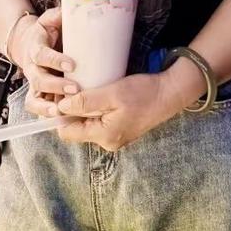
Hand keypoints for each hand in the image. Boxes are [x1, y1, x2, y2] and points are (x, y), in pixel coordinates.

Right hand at [9, 9, 77, 115]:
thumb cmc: (47, 32)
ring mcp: (33, 83)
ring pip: (34, 99)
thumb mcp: (50, 19)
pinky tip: (62, 120)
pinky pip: (37, 108)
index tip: (72, 64)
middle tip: (75, 89)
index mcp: (35, 48)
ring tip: (65, 112)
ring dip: (48, 107)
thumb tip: (65, 12)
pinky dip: (46, 115)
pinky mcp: (36, 94)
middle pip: (39, 80)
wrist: (29, 42)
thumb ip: (56, 16)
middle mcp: (32, 68)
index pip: (42, 55)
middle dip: (57, 86)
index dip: (55, 60)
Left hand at [54, 72, 174, 151]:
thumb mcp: (113, 94)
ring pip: (87, 124)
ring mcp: (114, 137)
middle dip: (71, 110)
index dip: (59, 114)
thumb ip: (86, 102)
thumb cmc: (144, 93)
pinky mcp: (120, 130)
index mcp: (103, 136)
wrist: (170, 94)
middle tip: (72, 88)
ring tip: (85, 88)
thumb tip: (61, 107)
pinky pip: (99, 122)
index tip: (60, 95)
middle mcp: (107, 142)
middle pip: (76, 128)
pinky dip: (95, 109)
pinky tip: (98, 94)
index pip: (67, 132)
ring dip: (83, 108)